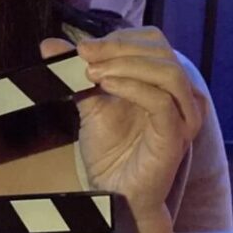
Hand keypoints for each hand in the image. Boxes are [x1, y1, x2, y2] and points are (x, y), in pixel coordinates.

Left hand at [41, 29, 204, 220]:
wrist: (114, 193)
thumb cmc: (110, 152)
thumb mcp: (89, 104)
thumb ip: (74, 74)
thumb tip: (50, 44)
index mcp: (163, 83)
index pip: (153, 42)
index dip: (118, 39)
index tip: (81, 48)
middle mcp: (180, 96)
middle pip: (161, 51)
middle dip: (119, 47)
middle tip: (83, 54)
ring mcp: (182, 117)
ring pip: (168, 72)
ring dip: (126, 65)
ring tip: (92, 71)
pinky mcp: (175, 137)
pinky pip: (161, 102)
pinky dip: (132, 87)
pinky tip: (105, 85)